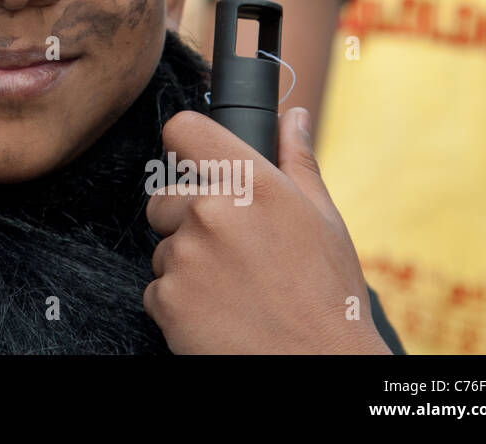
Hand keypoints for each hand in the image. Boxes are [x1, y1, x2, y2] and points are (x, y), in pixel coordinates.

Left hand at [144, 107, 390, 353]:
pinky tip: (219, 314)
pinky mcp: (167, 299)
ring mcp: (184, 256)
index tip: (194, 164)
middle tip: (231, 252)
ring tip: (234, 289)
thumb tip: (291, 117)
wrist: (317, 368)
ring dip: (185, 264)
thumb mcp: (324, 221)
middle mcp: (211, 212)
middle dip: (185, 220)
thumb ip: (297, 162)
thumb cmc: (328, 296)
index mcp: (251, 184)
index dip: (184, 145)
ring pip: (162, 246)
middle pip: (163, 197)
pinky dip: (180, 303)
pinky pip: (157, 289)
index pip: (183, 131)